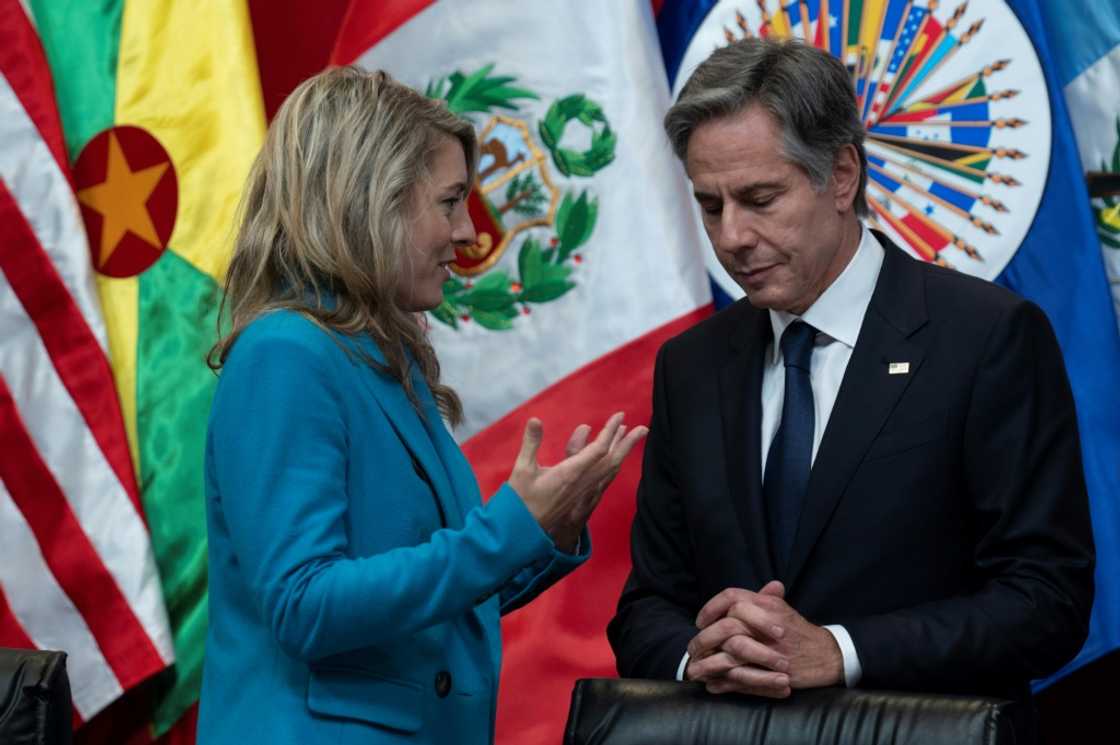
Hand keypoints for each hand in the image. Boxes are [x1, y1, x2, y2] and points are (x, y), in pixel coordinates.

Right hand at [509, 412, 646, 550]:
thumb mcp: (522, 469)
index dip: (610, 432)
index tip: (619, 416)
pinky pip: (603, 478)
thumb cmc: (521, 500)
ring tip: (628, 435)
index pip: (598, 450)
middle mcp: (582, 483)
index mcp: (570, 474)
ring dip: (621, 451)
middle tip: (643, 428)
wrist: (524, 531)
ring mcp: (583, 492)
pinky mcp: (581, 497)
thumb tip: (535, 419)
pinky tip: (614, 459)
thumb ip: (531, 443)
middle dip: (628, 444)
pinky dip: (612, 464)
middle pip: (612, 461)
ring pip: (609, 470)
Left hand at [687, 581, 842, 695]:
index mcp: (767, 605)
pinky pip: (741, 678)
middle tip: (693, 647)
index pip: (731, 597)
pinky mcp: (772, 673)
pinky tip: (712, 684)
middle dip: (705, 638)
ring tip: (695, 669)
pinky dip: (723, 683)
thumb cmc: (799, 631)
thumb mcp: (781, 608)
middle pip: (726, 626)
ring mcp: (770, 650)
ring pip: (730, 654)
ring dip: (708, 663)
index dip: (711, 608)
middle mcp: (767, 624)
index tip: (700, 621)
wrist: (827, 655)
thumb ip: (757, 599)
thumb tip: (731, 599)